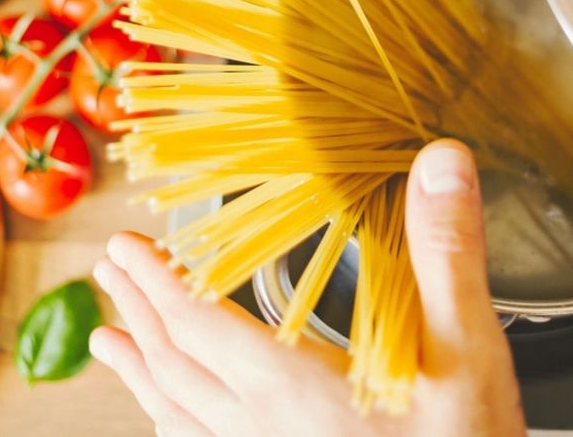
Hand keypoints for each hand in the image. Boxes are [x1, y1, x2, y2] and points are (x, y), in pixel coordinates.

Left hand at [88, 139, 526, 436]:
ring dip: (137, 369)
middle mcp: (260, 429)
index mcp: (290, 386)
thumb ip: (447, 256)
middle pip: (174, 363)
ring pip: (176, 413)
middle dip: (138, 309)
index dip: (156, 279)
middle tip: (108, 272)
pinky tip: (166, 422)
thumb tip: (441, 163)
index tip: (123, 246)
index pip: (198, 321)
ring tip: (104, 342)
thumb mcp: (468, 352)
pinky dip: (170, 424)